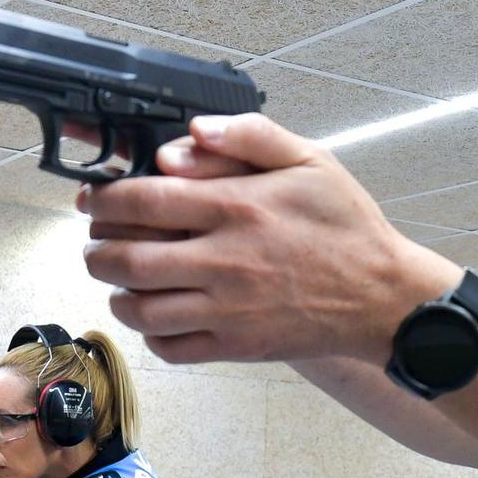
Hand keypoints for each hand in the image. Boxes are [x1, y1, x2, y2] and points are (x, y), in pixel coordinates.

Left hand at [77, 114, 458, 364]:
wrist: (384, 297)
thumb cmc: (347, 228)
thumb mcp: (312, 161)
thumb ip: (251, 136)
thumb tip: (194, 131)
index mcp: (237, 208)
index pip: (144, 200)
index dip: (105, 200)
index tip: (94, 199)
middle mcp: (224, 260)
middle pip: (127, 259)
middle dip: (97, 249)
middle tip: (96, 242)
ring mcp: (227, 308)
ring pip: (140, 308)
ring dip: (116, 293)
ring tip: (119, 280)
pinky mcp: (236, 345)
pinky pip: (171, 347)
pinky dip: (149, 333)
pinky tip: (155, 316)